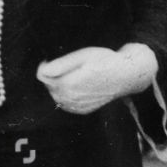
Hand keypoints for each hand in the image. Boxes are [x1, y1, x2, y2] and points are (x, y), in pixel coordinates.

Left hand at [36, 45, 156, 114]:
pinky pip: (66, 103)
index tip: (52, 60)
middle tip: (69, 66)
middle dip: (53, 76)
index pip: (43, 76)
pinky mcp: (82, 110)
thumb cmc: (104, 61)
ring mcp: (77, 106)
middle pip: (49, 86)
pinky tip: (78, 86)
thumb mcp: (82, 56)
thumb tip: (41, 72)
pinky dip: (67, 95)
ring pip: (56, 95)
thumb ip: (59, 65)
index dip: (46, 66)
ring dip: (60, 86)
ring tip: (76, 75)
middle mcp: (71, 99)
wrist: (125, 75)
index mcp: (68, 84)